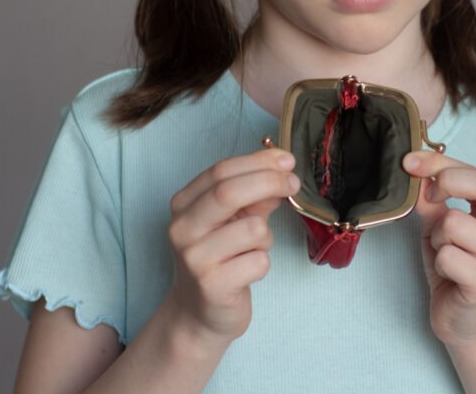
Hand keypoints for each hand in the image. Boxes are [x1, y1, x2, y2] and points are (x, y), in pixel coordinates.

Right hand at [164, 147, 299, 346]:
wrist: (199, 314)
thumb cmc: (220, 259)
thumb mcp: (233, 220)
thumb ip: (254, 196)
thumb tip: (283, 172)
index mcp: (184, 205)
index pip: (221, 171)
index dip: (259, 162)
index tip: (287, 161)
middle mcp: (182, 229)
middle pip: (229, 192)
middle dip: (269, 182)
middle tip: (293, 183)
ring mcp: (194, 258)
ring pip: (252, 229)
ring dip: (266, 236)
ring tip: (253, 250)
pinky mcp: (212, 286)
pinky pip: (259, 262)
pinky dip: (262, 264)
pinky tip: (247, 273)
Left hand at [402, 151, 475, 350]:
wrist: (470, 323)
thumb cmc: (458, 269)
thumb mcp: (442, 227)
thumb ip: (433, 199)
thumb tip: (416, 170)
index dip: (441, 163)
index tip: (411, 162)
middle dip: (447, 182)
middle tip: (431, 199)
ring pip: (454, 222)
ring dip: (438, 237)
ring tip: (447, 253)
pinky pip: (447, 256)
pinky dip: (439, 263)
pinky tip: (450, 275)